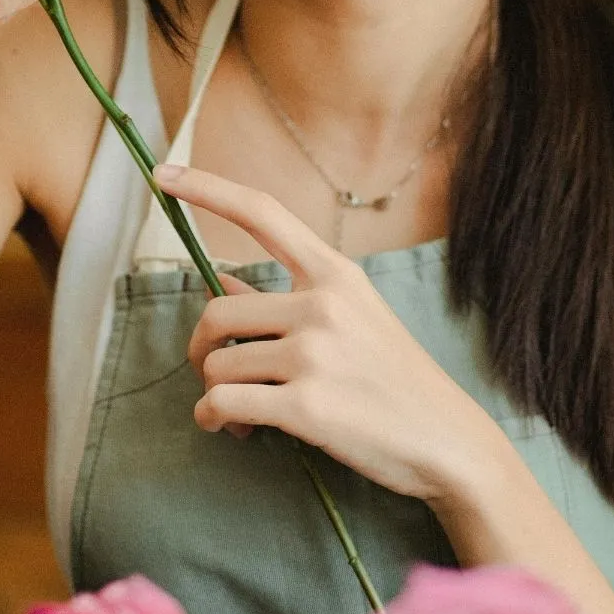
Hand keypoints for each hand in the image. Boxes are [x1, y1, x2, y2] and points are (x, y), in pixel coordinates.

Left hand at [153, 163, 502, 505]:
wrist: (448, 441)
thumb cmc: (395, 380)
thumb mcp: (354, 320)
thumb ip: (287, 300)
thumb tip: (223, 283)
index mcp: (335, 274)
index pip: (262, 214)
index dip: (207, 189)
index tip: (165, 172)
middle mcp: (323, 304)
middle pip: (217, 311)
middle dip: (201, 349)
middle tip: (213, 373)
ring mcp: (315, 354)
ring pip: (218, 365)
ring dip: (212, 392)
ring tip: (236, 412)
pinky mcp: (307, 406)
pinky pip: (224, 403)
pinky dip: (213, 418)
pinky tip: (231, 428)